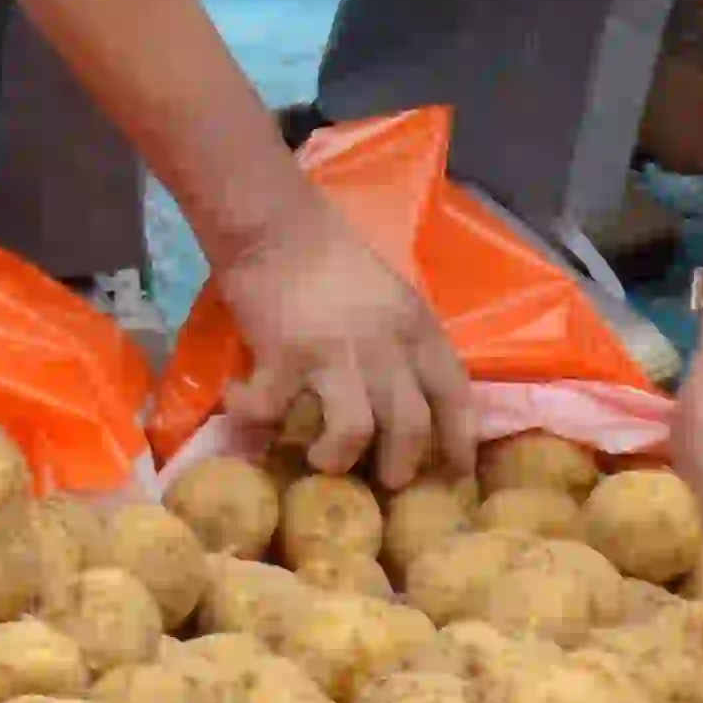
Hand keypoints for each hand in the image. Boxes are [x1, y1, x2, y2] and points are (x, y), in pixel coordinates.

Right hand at [206, 197, 471, 488]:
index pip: (456, 395)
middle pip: (411, 427)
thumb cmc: (331, 254)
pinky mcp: (284, 355)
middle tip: (382, 481)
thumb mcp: (392, 295)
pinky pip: (271, 411)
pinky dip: (253, 417)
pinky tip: (243, 406)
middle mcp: (385, 343)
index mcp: (417, 327)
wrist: (274, 222)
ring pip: (355, 433)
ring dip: (336, 459)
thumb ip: (403, 342)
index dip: (459, 441)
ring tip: (318, 460)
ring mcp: (336, 352)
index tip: (455, 472)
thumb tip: (406, 397)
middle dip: (399, 468)